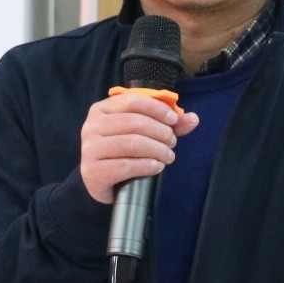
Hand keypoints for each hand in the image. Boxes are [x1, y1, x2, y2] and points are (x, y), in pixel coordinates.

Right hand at [80, 92, 199, 203]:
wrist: (97, 181)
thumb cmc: (120, 151)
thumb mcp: (140, 132)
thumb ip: (165, 124)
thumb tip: (193, 119)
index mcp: (101, 109)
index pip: (133, 101)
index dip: (158, 109)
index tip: (174, 120)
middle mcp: (91, 126)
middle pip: (135, 122)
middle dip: (161, 132)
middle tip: (173, 143)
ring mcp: (90, 149)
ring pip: (132, 144)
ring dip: (157, 150)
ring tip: (168, 156)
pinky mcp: (92, 171)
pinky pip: (126, 166)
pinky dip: (147, 166)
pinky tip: (157, 166)